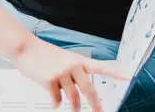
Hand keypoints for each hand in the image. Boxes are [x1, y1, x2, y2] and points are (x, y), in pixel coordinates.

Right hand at [13, 37, 128, 111]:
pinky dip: (55, 103)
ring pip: (73, 98)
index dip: (115, 72)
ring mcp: (62, 73)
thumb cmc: (43, 54)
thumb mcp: (63, 60)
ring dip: (73, 107)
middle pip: (89, 90)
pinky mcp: (50, 80)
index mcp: (78, 60)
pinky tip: (54, 103)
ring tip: (73, 110)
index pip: (101, 66)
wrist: (26, 49)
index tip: (128, 76)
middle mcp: (73, 66)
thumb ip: (72, 74)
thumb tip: (76, 93)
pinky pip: (56, 99)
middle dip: (95, 104)